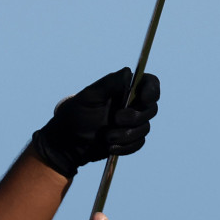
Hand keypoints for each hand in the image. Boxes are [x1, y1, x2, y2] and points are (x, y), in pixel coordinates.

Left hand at [31, 67, 159, 177]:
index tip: (144, 99)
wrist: (67, 143)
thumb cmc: (74, 115)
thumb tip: (129, 72)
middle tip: (116, 119)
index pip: (149, 84)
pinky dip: (125, 147)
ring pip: (145, 128)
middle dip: (135, 117)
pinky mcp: (129, 140)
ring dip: (126, 135)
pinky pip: (138, 143)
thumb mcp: (89, 96)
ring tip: (106, 137)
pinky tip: (109, 147)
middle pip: (151, 109)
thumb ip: (109, 83)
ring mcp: (131, 124)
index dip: (152, 90)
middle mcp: (131, 105)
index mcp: (124, 90)